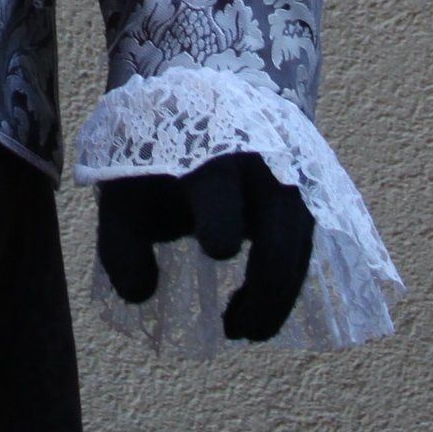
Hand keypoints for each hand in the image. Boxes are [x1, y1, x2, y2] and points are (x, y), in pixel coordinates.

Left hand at [95, 152, 315, 342]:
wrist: (206, 101)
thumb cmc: (157, 156)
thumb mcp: (125, 186)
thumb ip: (121, 240)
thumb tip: (140, 295)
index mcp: (209, 148)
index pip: (221, 189)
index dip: (221, 225)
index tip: (216, 253)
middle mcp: (263, 160)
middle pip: (284, 229)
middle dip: (266, 288)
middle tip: (235, 330)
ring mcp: (296, 177)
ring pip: (303, 244)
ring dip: (278, 296)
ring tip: (241, 328)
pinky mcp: (311, 194)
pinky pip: (309, 245)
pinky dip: (287, 281)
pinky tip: (256, 305)